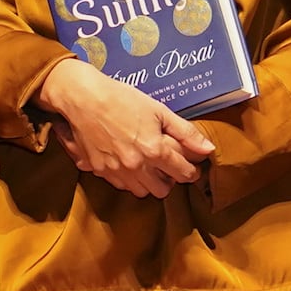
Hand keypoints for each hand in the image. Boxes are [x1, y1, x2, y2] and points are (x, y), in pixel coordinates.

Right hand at [39, 58, 214, 199]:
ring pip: (142, 192)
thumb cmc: (122, 99)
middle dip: (169, 180)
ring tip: (149, 164)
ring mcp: (116, 171)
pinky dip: (129, 179)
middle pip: (163, 190)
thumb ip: (186, 132)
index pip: (183, 173)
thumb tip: (208, 149)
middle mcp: (136, 166)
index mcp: (154, 149)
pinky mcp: (99, 171)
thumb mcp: (159, 110)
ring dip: (149, 182)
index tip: (191, 165)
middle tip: (168, 164)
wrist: (83, 98)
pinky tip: (129, 163)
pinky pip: (121, 186)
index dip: (191, 170)